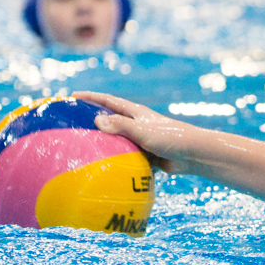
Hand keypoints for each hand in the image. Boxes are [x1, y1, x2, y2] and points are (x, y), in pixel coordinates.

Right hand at [75, 90, 204, 172]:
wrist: (193, 155)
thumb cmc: (170, 138)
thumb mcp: (143, 130)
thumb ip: (121, 126)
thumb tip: (96, 120)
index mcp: (136, 113)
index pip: (108, 101)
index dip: (90, 97)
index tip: (72, 96)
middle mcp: (137, 124)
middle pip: (110, 120)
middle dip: (92, 120)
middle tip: (71, 124)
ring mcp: (141, 140)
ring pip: (116, 141)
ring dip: (102, 143)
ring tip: (80, 148)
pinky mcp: (146, 155)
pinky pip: (125, 157)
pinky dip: (114, 161)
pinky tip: (100, 168)